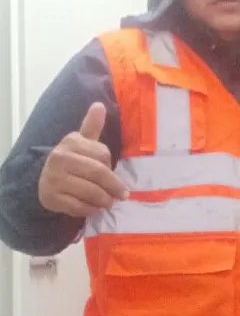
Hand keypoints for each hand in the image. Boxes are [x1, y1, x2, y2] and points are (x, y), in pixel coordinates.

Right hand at [38, 103, 127, 217]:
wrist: (42, 181)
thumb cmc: (70, 161)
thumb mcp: (81, 142)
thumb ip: (91, 126)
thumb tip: (99, 105)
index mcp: (71, 142)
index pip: (103, 155)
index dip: (112, 167)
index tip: (112, 174)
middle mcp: (60, 158)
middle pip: (98, 173)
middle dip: (113, 187)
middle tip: (121, 195)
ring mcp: (54, 178)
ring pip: (90, 192)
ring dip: (104, 200)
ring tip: (108, 202)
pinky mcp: (52, 197)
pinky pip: (78, 206)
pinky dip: (90, 210)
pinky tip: (93, 208)